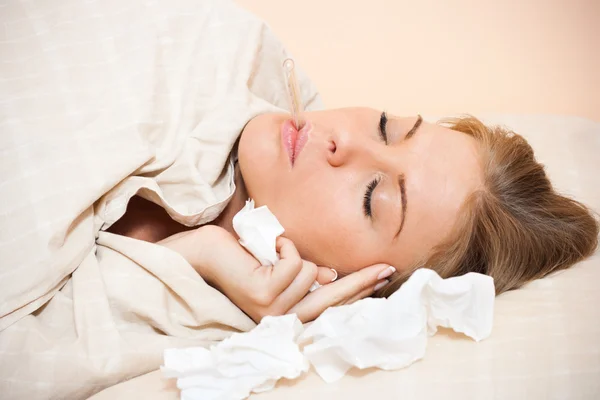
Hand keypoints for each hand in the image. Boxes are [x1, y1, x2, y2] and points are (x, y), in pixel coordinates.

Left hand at [160, 225, 394, 322]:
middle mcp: (280, 319)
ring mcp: (272, 311)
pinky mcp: (264, 295)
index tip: (384, 276)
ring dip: (293, 251)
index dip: (359, 289)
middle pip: (331, 298)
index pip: (330, 303)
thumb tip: (332, 274)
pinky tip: (267, 246)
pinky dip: (284, 245)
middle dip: (361, 280)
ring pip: (309, 271)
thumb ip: (307, 274)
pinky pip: (294, 261)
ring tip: (272, 249)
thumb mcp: (281, 265)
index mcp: (286, 312)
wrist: (204, 252)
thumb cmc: (243, 255)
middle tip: (387, 266)